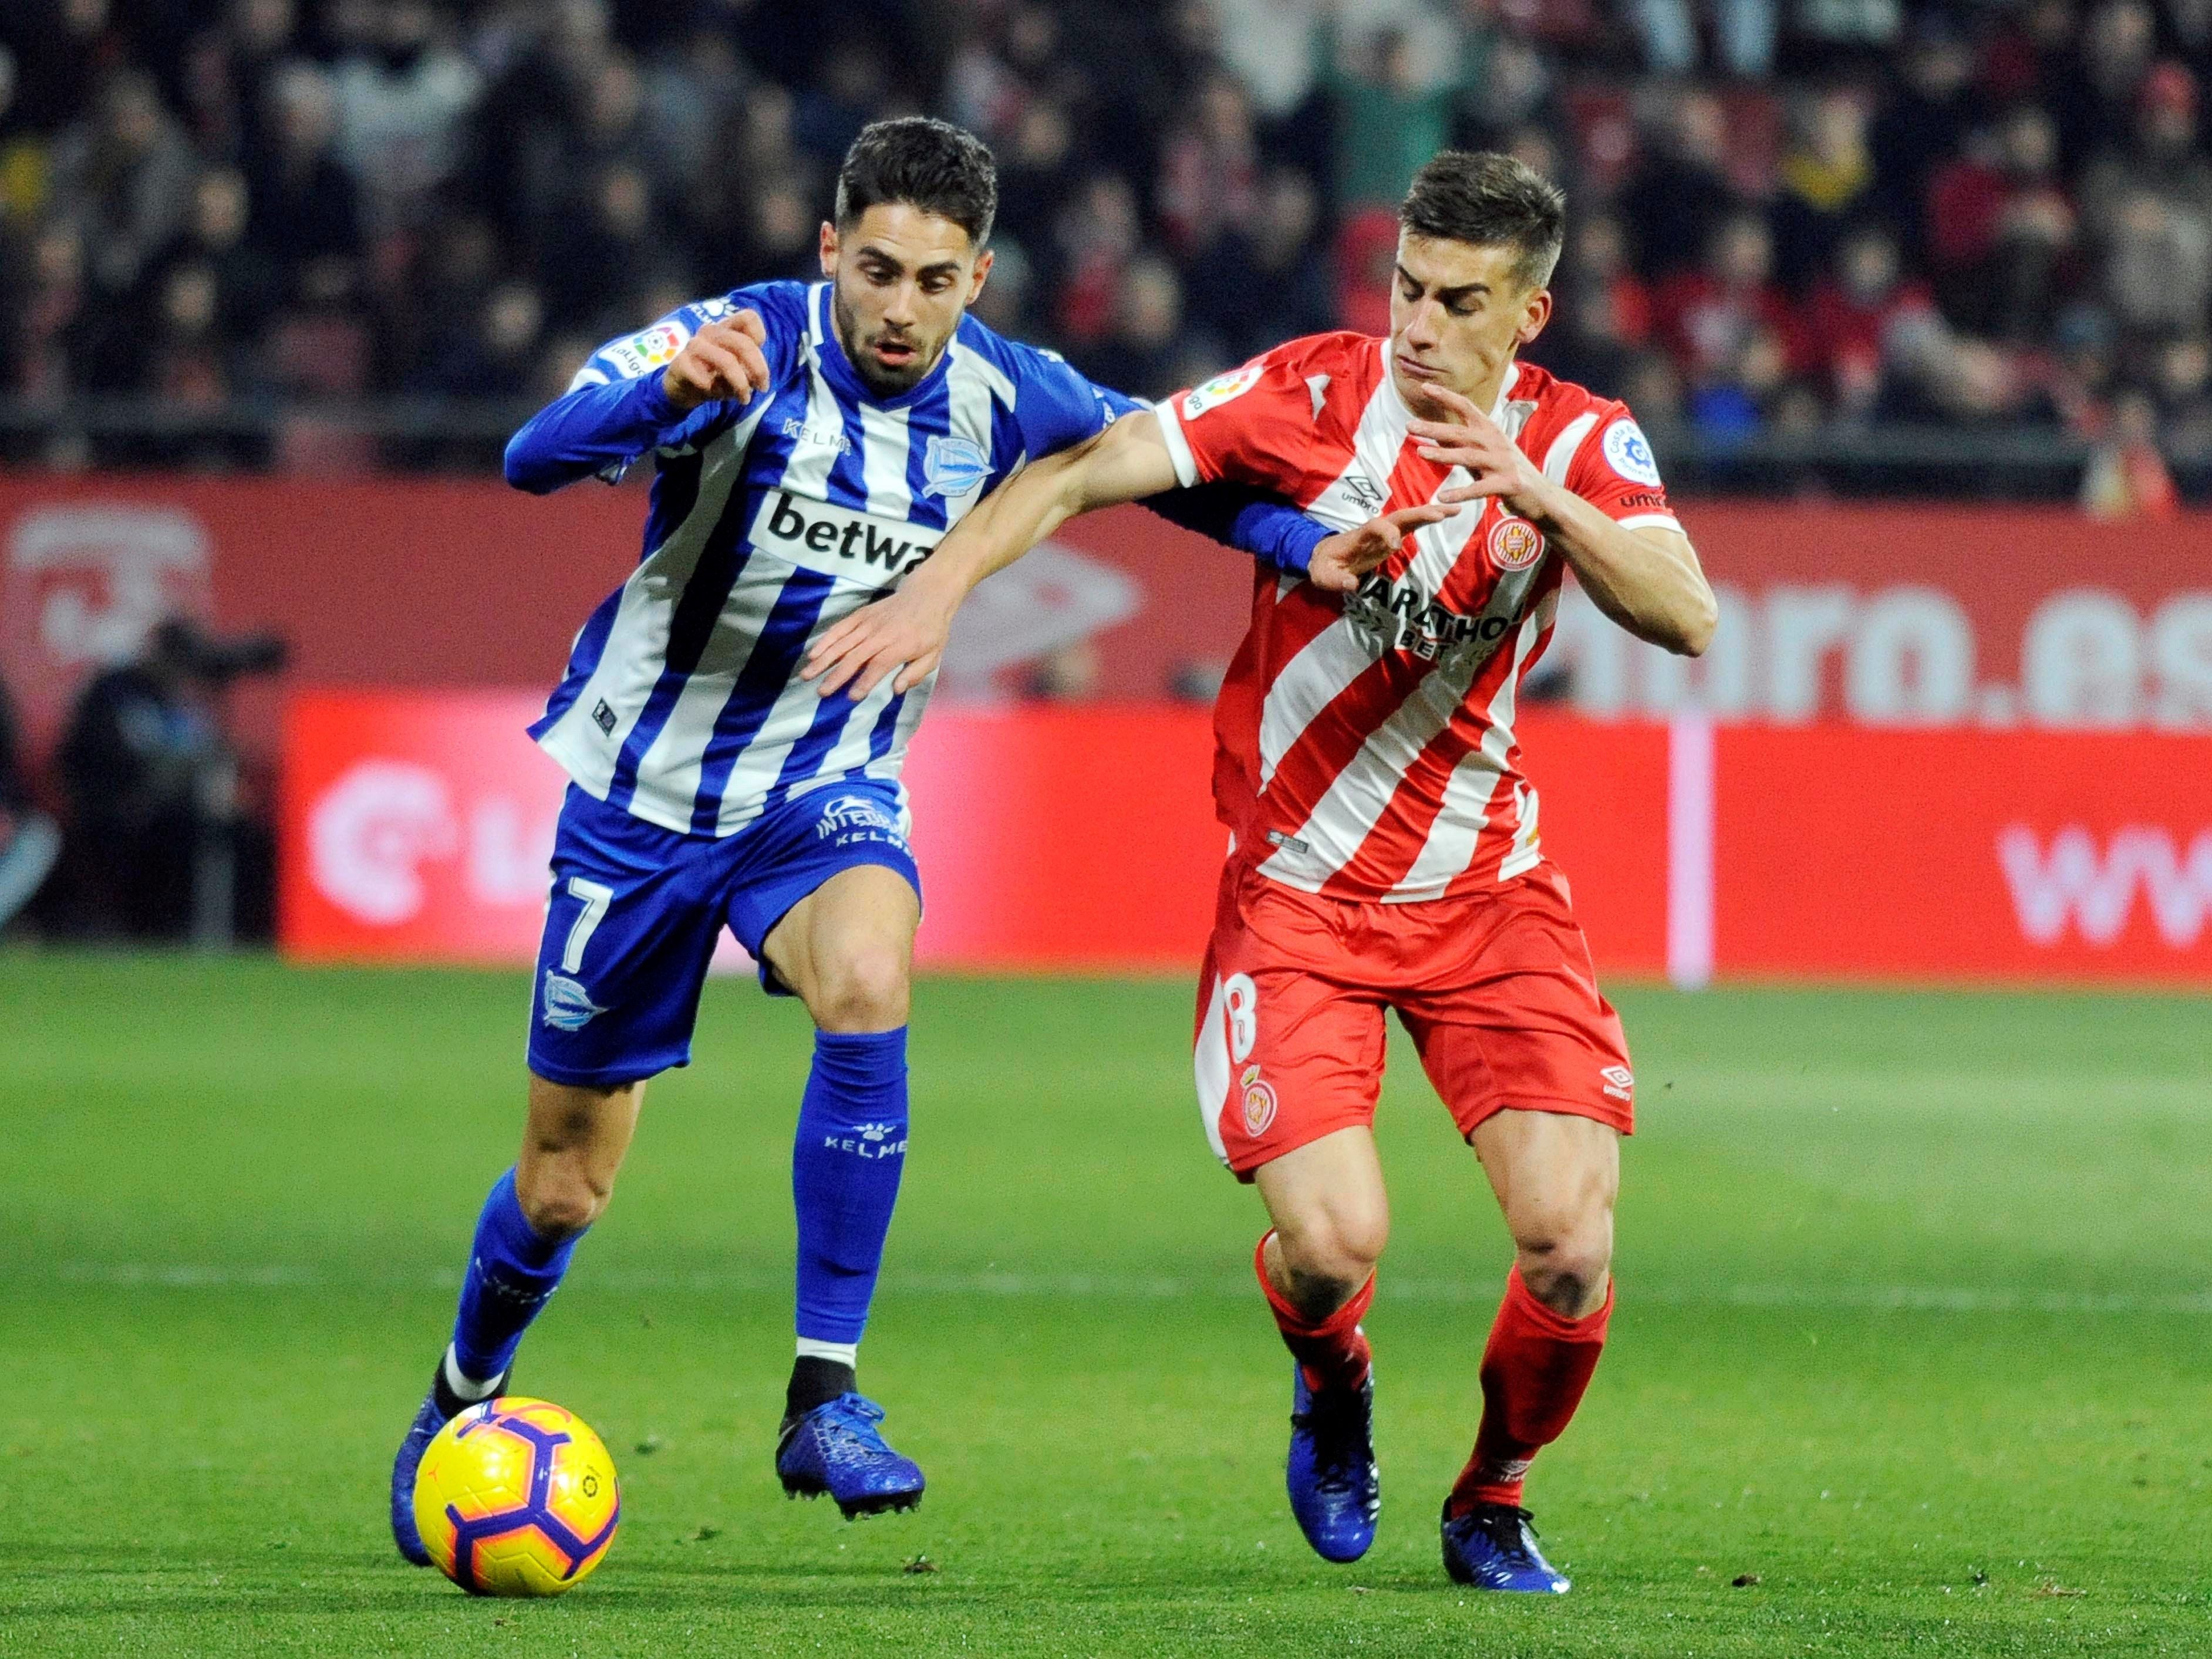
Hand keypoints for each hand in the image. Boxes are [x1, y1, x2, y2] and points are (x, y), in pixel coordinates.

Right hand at [661, 310, 770, 409]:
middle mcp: (711, 332)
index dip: (760, 335)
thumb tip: (755, 377)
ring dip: (739, 383)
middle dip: (759, 369)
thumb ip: (750, 369)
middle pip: (743, 343)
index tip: (762, 357)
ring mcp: (694, 345)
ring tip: (743, 399)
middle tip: (762, 389)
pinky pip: (703, 378)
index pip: (748, 317)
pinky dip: (714, 389)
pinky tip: (714, 392)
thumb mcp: (738, 372)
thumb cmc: (714, 375)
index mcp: (726, 329)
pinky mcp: (681, 363)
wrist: (682, 388)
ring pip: (726, 361)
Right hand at [800, 577, 959, 699]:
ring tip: (807, 675)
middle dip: (837, 675)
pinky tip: (813, 653)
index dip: (865, 681)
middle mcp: (881, 634)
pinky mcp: (860, 614)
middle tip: (821, 692)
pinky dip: (826, 640)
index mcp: (901, 645)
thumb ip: (916, 673)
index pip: (879, 665)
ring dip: (824, 659)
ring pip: (843, 643)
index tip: (852, 696)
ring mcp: (868, 623)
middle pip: (856, 656)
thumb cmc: (931, 630)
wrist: (927, 595)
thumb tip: (897, 689)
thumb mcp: (933, 655)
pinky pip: (840, 627)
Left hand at [1308, 501, 1454, 592]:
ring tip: (1455, 509)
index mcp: (1358, 537)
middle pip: (1398, 517)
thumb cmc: (1324, 566)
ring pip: (1408, 518)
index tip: (1396, 544)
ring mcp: (1384, 532)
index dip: (1386, 533)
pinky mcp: (1392, 537)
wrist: (1324, 555)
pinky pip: (1412, 526)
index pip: (1374, 528)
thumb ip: (1334, 580)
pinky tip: (1447, 515)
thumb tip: (1351, 584)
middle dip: (1418, 514)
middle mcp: (1374, 530)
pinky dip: (1428, 520)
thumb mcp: (1322, 576)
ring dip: (1430, 513)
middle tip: (1442, 513)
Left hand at [1406, 384, 1548, 512]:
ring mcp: (1502, 463)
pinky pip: (1480, 488)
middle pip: (1461, 433)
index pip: (1467, 407)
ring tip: (1421, 453)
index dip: (1446, 396)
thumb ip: (1463, 445)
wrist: (1542, 495)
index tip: (1424, 387)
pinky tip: (1442, 496)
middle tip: (1409, 426)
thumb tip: (1435, 435)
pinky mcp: (1507, 484)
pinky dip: (1461, 492)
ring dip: (1443, 455)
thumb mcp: (1486, 453)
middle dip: (1434, 428)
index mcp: (1490, 431)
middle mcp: (1496, 442)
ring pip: (1468, 457)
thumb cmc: (1508, 472)